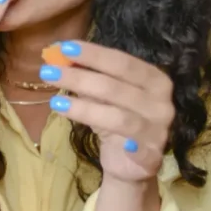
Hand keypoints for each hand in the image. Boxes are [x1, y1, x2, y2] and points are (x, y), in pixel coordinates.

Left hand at [40, 40, 174, 182]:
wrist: (131, 163)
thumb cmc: (117, 118)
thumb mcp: (103, 96)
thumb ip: (89, 76)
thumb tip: (59, 54)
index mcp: (155, 80)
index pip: (123, 62)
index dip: (94, 54)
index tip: (65, 48)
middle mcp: (162, 104)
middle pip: (116, 88)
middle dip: (80, 78)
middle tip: (48, 72)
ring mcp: (159, 131)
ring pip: (119, 118)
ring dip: (84, 109)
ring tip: (55, 103)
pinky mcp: (152, 157)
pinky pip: (137, 151)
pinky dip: (126, 146)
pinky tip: (102, 139)